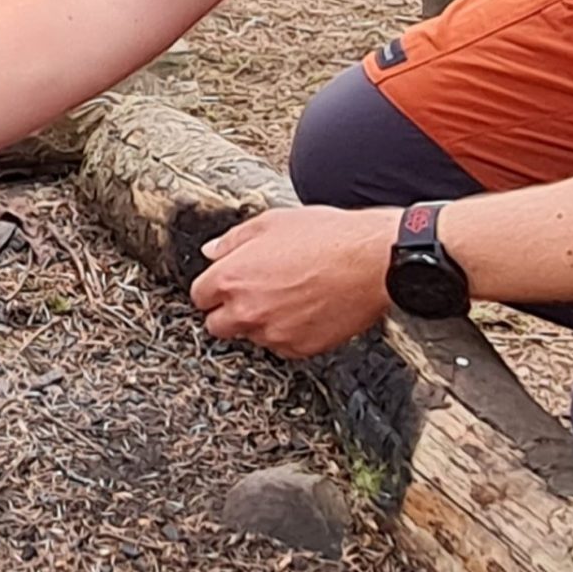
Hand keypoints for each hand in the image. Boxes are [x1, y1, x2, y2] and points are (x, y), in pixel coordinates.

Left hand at [190, 204, 395, 357]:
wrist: (372, 262)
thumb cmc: (326, 237)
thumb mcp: (270, 223)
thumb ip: (232, 241)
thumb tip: (212, 252)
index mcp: (232, 278)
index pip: (200, 296)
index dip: (212, 288)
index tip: (224, 284)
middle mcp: (248, 311)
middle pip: (217, 325)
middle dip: (228, 311)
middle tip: (251, 294)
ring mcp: (274, 333)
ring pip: (251, 336)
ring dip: (260, 322)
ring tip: (286, 297)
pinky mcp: (301, 349)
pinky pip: (282, 346)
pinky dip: (287, 333)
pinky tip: (304, 310)